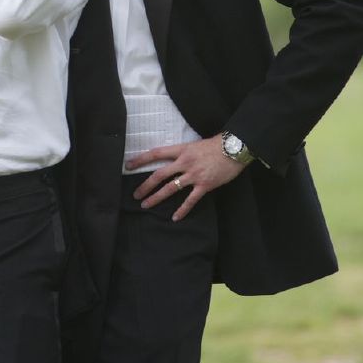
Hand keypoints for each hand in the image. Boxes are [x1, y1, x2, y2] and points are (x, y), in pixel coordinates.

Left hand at [127, 135, 244, 221]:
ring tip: (146, 205)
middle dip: (145, 186)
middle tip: (135, 194)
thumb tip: (171, 160)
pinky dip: (182, 210)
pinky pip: (190, 200)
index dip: (141, 159)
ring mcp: (194, 175)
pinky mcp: (205, 185)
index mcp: (181, 150)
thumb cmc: (215, 145)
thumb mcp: (194, 145)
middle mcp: (185, 162)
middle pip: (159, 174)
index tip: (128, 165)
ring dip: (157, 197)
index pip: (156, 154)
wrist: (234, 148)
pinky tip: (175, 217)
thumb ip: (182, 152)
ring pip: (171, 188)